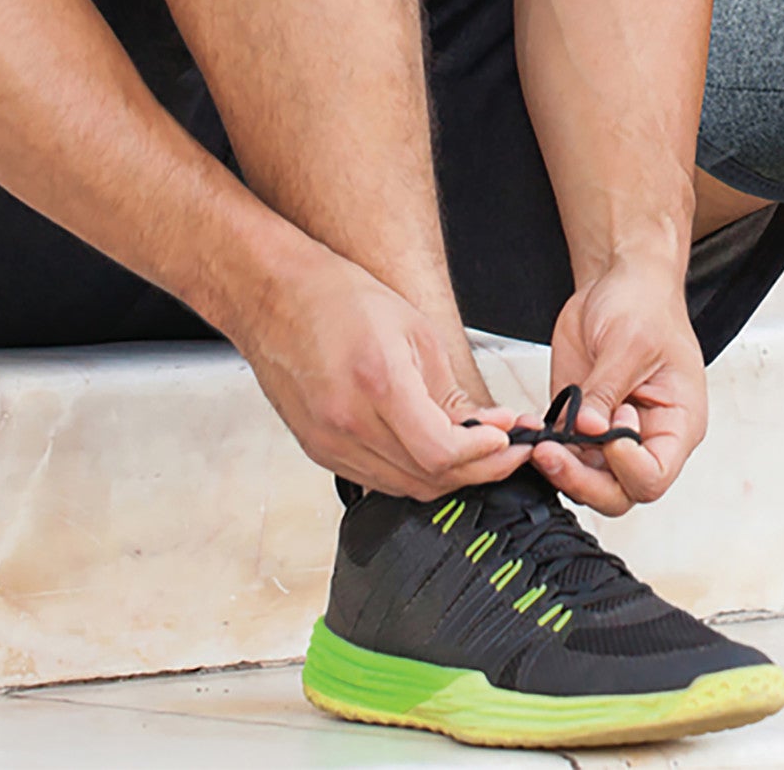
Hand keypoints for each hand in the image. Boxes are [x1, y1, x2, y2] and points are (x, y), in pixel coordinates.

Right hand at [229, 236, 530, 499]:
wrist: (275, 296)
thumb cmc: (340, 298)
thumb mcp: (413, 330)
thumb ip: (449, 390)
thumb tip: (485, 426)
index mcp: (378, 383)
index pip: (440, 452)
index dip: (483, 456)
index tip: (508, 440)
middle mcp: (348, 423)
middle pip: (426, 478)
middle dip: (477, 470)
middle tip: (508, 450)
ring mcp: (329, 443)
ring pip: (403, 487)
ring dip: (448, 476)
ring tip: (479, 451)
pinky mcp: (318, 450)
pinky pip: (376, 479)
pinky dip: (412, 473)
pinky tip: (434, 452)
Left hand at [537, 258, 706, 514]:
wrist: (619, 280)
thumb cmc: (644, 303)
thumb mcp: (630, 341)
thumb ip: (607, 388)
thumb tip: (588, 428)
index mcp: (677, 423)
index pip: (653, 476)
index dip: (626, 468)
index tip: (607, 432)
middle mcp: (645, 437)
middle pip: (617, 492)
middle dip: (583, 481)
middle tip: (553, 454)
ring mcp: (609, 433)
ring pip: (585, 479)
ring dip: (558, 467)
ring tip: (537, 441)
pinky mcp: (580, 421)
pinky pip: (562, 453)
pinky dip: (542, 448)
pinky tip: (527, 429)